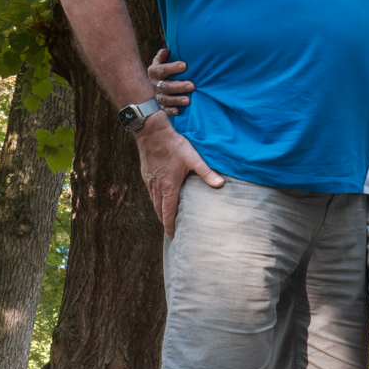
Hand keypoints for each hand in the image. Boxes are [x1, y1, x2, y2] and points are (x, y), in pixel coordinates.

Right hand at [135, 121, 223, 238]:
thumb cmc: (173, 145)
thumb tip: (221, 184)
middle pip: (159, 210)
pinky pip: (151, 192)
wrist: (151, 132)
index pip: (168, 213)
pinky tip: (161, 200)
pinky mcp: (146, 174)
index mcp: (168, 187)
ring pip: (154, 202)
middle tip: (172, 232)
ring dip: (160, 212)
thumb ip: (207, 172)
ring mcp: (149, 181)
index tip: (173, 237)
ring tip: (167, 219)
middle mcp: (156, 187)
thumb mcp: (193, 158)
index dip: (170, 226)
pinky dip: (156, 201)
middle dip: (165, 222)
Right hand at [148, 49, 193, 113]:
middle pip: (165, 86)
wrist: (156, 83)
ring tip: (188, 100)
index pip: (162, 69)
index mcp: (155, 72)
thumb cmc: (164, 69)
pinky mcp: (160, 106)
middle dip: (179, 87)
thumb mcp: (161, 61)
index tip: (185, 66)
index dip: (172, 68)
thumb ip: (163, 57)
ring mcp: (157, 96)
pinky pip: (164, 110)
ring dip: (176, 100)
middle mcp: (155, 84)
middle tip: (192, 86)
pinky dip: (170, 111)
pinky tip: (178, 111)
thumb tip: (166, 52)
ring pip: (165, 99)